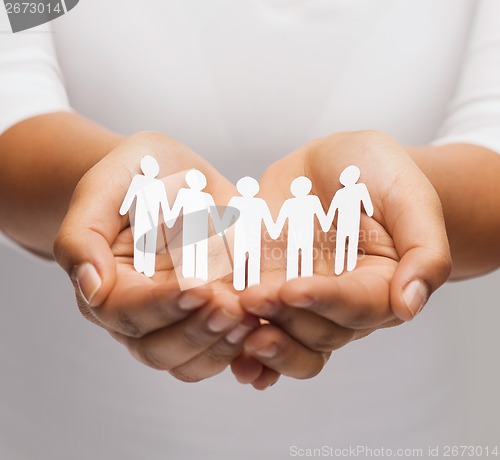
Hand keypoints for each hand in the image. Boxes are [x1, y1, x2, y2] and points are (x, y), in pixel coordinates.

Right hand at [54, 132, 257, 381]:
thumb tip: (90, 287)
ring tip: (251, 317)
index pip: (128, 313)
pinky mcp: (211, 314)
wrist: (171, 175)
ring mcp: (178, 319)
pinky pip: (223, 349)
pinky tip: (265, 326)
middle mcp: (141, 314)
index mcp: (109, 288)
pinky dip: (244, 347)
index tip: (198, 288)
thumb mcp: (103, 189)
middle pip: (159, 349)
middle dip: (197, 333)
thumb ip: (83, 236)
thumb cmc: (133, 177)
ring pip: (192, 362)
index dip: (163, 306)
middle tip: (231, 308)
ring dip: (222, 347)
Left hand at [232, 131, 451, 388]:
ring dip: (261, 341)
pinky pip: (258, 323)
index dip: (325, 301)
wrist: (334, 164)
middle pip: (318, 332)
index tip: (294, 289)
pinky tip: (228, 353)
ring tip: (231, 326)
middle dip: (285, 319)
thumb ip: (423, 250)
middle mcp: (341, 301)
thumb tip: (409, 307)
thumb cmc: (377, 173)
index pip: (357, 306)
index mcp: (380, 285)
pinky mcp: (270, 286)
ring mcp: (303, 298)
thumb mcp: (410, 197)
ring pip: (287, 339)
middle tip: (253, 298)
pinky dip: (242, 342)